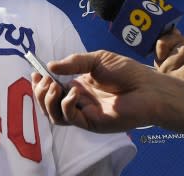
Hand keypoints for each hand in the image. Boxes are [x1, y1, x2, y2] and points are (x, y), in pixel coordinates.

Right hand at [32, 50, 159, 132]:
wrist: (148, 88)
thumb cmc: (127, 72)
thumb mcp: (97, 59)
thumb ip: (74, 62)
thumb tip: (50, 65)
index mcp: (79, 86)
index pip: (52, 88)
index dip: (41, 82)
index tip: (35, 72)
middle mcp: (79, 101)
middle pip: (49, 104)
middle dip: (40, 92)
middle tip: (44, 80)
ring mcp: (85, 113)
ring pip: (55, 115)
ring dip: (48, 101)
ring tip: (54, 86)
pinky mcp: (92, 123)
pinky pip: (70, 119)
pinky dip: (66, 106)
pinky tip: (73, 94)